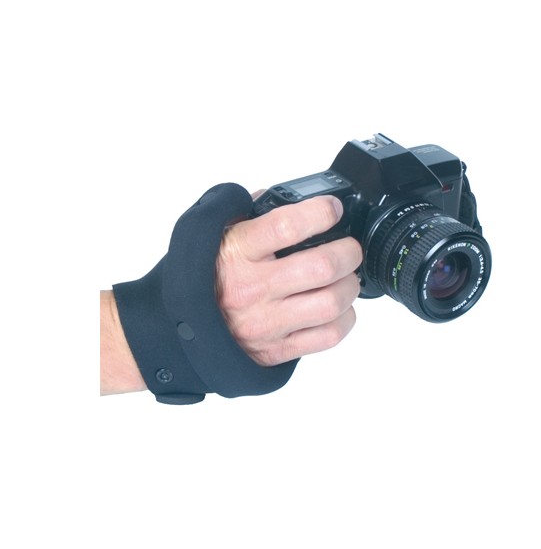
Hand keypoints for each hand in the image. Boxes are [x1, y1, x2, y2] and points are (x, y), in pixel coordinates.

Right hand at [216, 195, 362, 365]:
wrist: (182, 328)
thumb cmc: (208, 276)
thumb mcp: (219, 234)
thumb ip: (254, 213)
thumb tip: (292, 199)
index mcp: (238, 252)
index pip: (288, 226)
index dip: (321, 212)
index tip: (332, 209)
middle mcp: (252, 289)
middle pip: (322, 266)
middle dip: (348, 252)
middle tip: (348, 248)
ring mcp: (266, 323)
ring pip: (331, 303)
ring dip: (349, 286)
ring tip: (344, 278)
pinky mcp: (277, 349)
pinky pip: (329, 336)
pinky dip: (344, 319)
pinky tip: (337, 309)